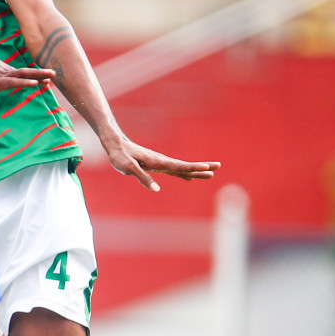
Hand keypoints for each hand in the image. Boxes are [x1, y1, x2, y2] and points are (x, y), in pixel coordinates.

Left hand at [103, 137, 219, 192]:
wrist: (116, 145)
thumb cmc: (120, 156)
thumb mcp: (128, 168)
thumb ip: (142, 177)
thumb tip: (156, 190)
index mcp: (158, 161)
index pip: (179, 166)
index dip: (193, 167)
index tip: (207, 167)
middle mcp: (162, 161)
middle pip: (185, 166)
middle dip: (201, 167)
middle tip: (218, 166)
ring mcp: (161, 163)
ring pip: (181, 168)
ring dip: (196, 170)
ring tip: (211, 174)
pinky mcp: (157, 165)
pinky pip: (174, 171)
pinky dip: (184, 174)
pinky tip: (190, 178)